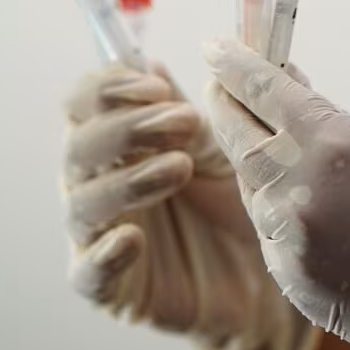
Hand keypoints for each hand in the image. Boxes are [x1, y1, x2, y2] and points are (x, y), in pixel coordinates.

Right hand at [62, 63, 319, 349]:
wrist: (271, 272)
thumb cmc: (238, 200)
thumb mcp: (222, 143)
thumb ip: (188, 105)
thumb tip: (151, 63)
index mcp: (119, 139)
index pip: (83, 102)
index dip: (110, 88)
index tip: (158, 87)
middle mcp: (99, 182)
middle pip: (78, 145)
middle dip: (127, 128)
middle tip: (182, 122)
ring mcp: (100, 234)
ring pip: (81, 203)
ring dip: (127, 180)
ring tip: (181, 169)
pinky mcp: (112, 286)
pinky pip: (86, 274)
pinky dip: (103, 255)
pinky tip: (133, 239)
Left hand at [203, 39, 349, 349]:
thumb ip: (329, 130)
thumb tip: (287, 95)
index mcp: (337, 146)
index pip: (266, 91)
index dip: (236, 66)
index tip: (216, 47)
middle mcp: (303, 189)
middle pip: (239, 136)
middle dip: (224, 106)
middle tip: (215, 86)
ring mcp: (291, 237)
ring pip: (252, 185)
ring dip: (254, 161)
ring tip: (265, 141)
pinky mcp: (288, 275)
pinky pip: (269, 230)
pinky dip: (276, 210)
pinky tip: (299, 203)